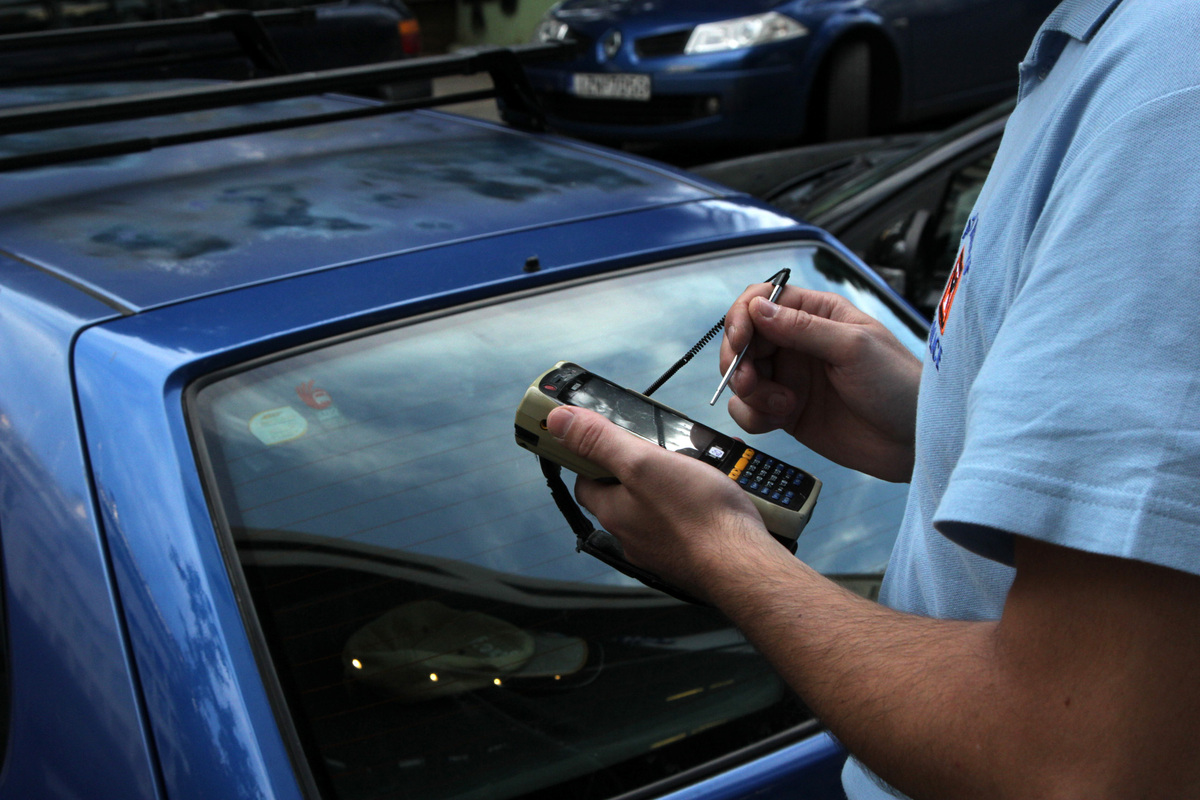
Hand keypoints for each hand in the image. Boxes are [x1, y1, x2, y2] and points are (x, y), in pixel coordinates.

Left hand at [546, 405, 785, 601]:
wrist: (746, 566)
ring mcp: (665, 547)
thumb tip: (556, 421)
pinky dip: (702, 499)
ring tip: (701, 461)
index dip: (592, 454)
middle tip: (667, 445)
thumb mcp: (642, 463)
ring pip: (662, 504)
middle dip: (645, 464)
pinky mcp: (695, 551)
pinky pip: (690, 518)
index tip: (607, 435)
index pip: (586, 479)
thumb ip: (600, 442)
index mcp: (614, 513)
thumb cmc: (696, 516)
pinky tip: (721, 487)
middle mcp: (634, 535)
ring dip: (678, 478)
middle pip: (627, 491)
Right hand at [722, 285, 920, 481]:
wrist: (914, 441)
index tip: (741, 340)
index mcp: (816, 314)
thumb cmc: (898, 385)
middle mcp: (798, 342)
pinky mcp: (786, 411)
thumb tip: (756, 308)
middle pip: (743, 340)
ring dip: (749, 392)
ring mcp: (790, 378)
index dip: (742, 317)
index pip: (761, 300)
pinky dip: (754, 415)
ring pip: (741, 376)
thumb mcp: (853, 348)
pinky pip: (749, 409)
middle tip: (750, 382)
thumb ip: (802, 328)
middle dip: (739, 361)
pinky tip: (782, 419)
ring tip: (782, 406)